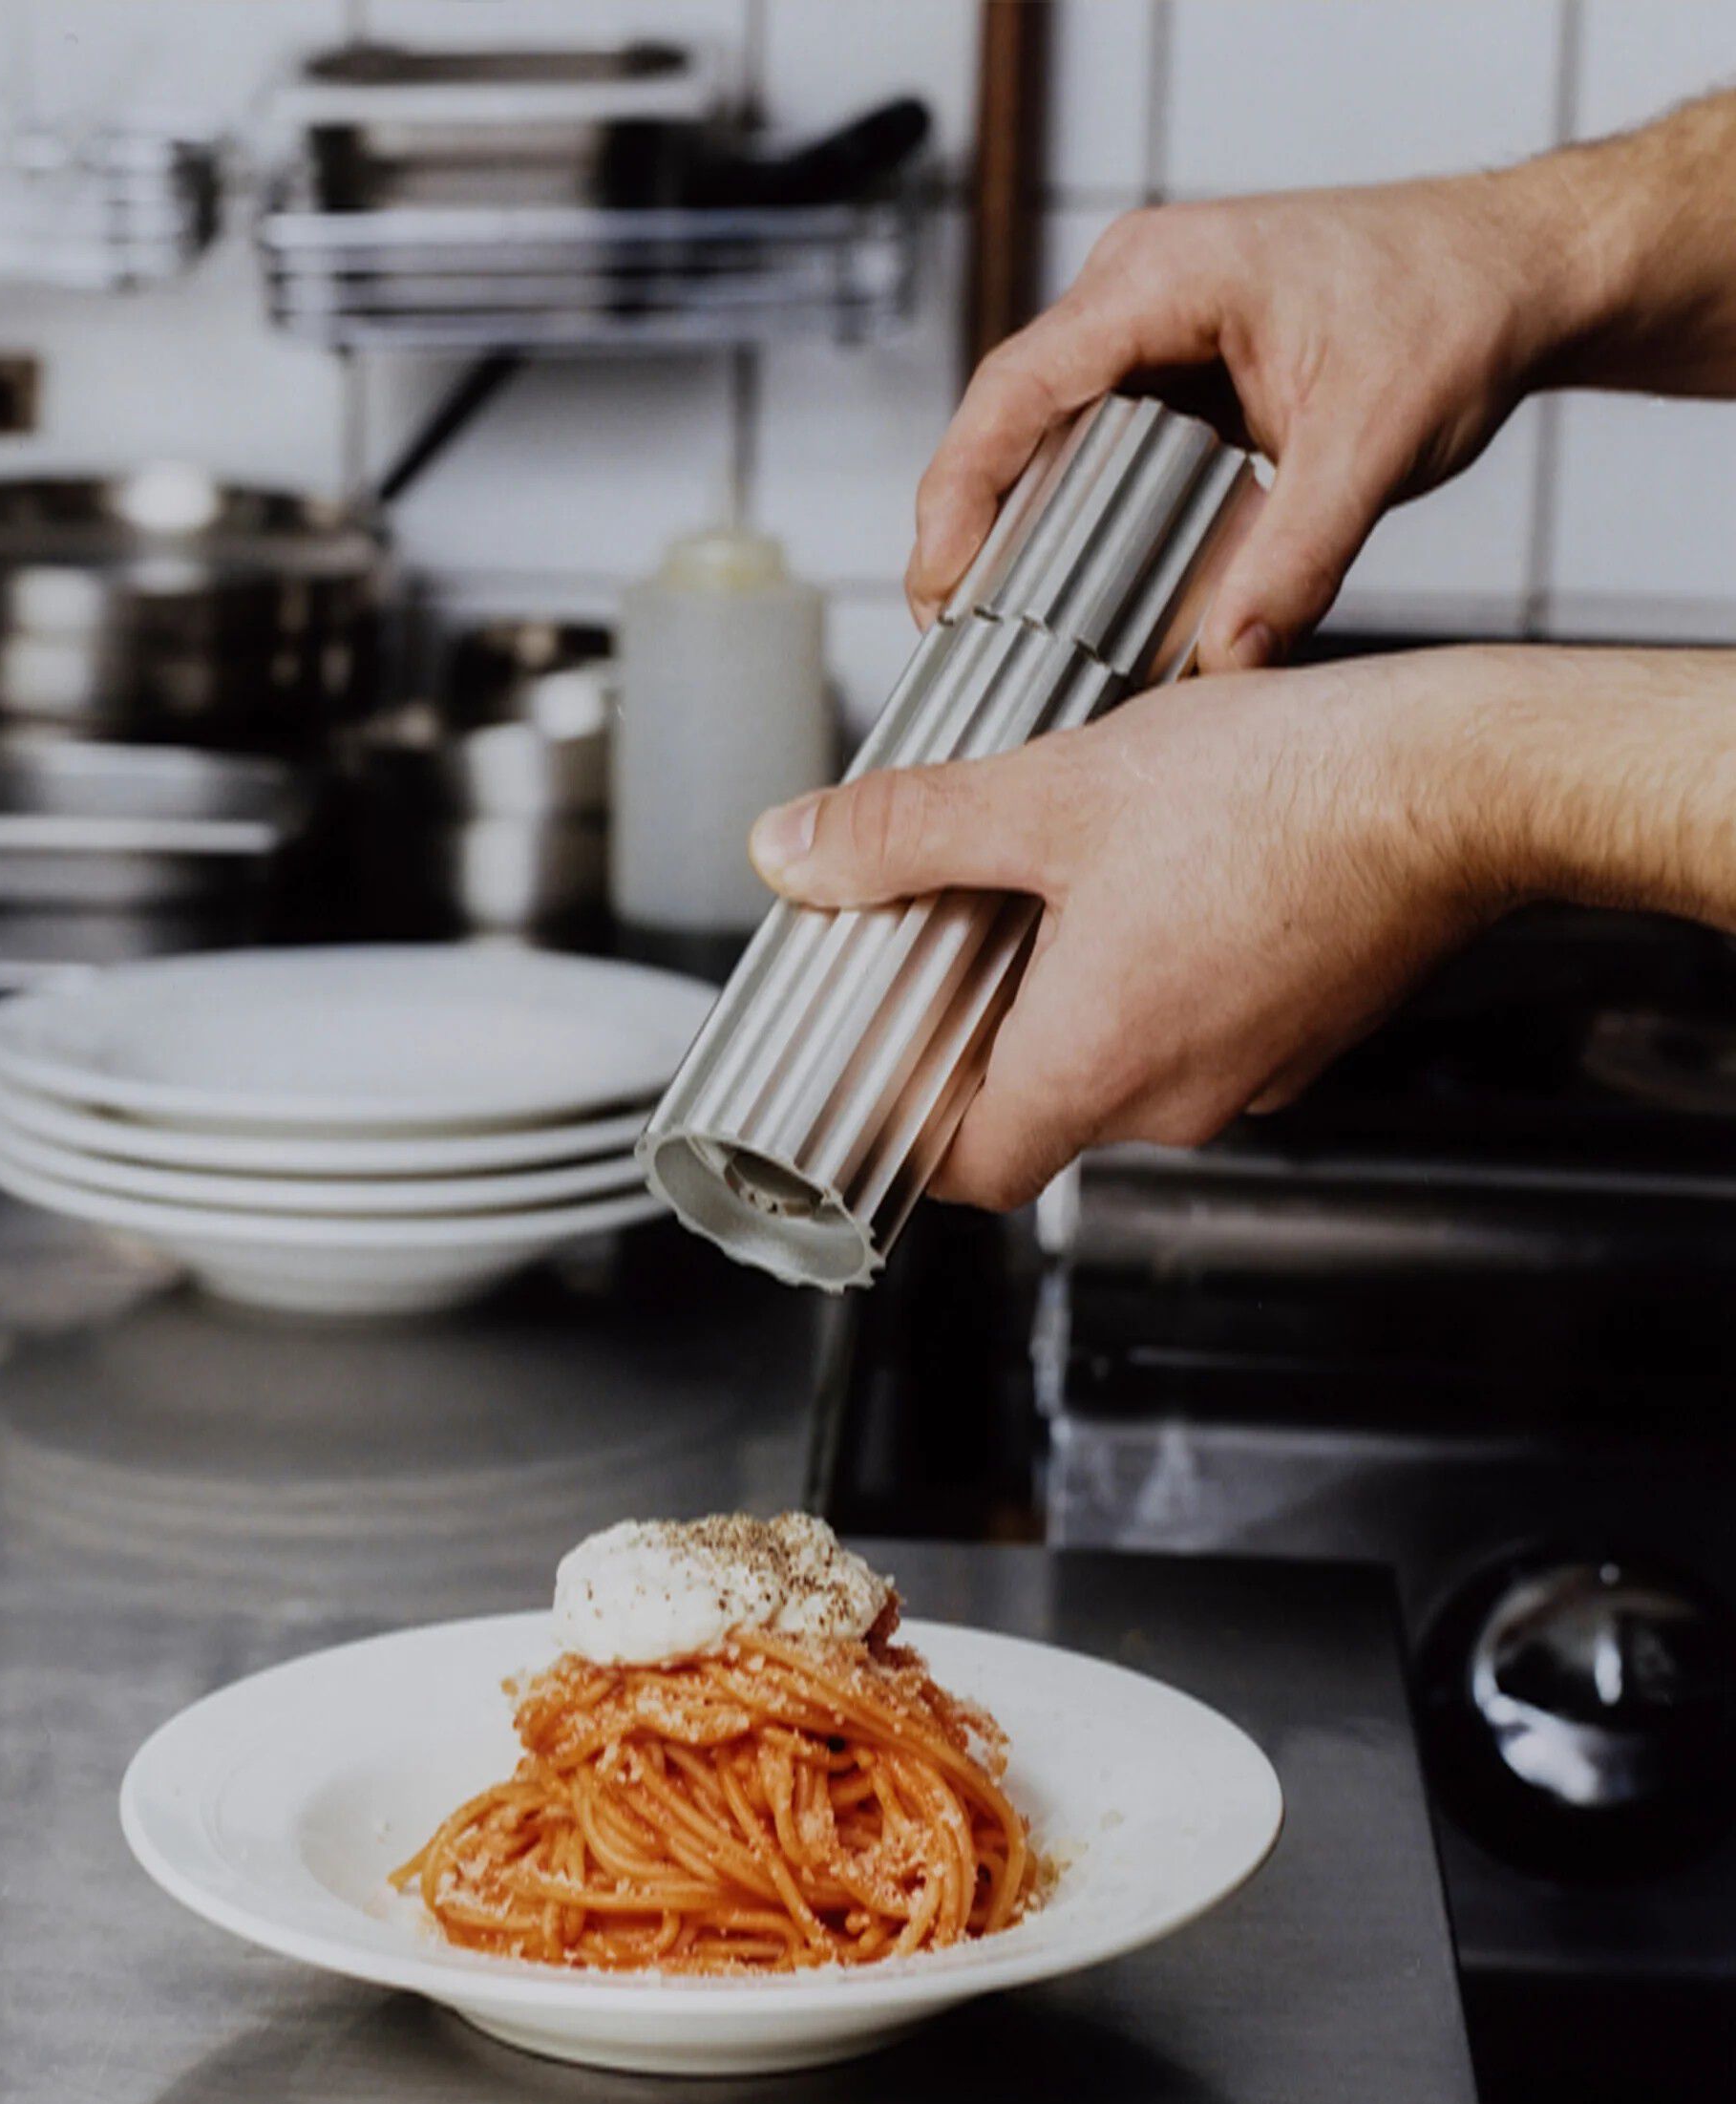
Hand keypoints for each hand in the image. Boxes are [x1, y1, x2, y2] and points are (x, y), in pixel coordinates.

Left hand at [749, 652, 1514, 1208]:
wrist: (1458, 781)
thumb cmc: (1282, 794)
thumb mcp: (1051, 794)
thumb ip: (907, 831)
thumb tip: (795, 851)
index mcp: (1093, 1066)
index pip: (969, 1171)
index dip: (910, 1130)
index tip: (883, 1071)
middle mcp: (1174, 1100)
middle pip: (1040, 1114)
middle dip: (988, 1036)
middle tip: (953, 943)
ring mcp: (1251, 1076)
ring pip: (1124, 1068)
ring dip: (1078, 1000)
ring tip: (1059, 893)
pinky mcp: (1306, 1036)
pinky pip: (1202, 1034)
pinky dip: (1162, 982)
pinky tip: (1160, 885)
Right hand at [907, 170, 1596, 668]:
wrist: (1511, 274)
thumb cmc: (1451, 307)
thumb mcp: (1377, 443)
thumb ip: (1299, 559)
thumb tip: (1230, 662)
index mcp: (1159, 279)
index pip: (1016, 389)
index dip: (959, 493)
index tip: (937, 586)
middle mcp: (1131, 297)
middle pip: (1012, 427)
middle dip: (978, 532)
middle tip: (961, 638)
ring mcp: (1143, 338)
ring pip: (1047, 449)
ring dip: (1026, 537)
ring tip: (1003, 635)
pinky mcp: (1168, 382)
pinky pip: (1097, 460)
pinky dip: (1082, 529)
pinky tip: (1077, 600)